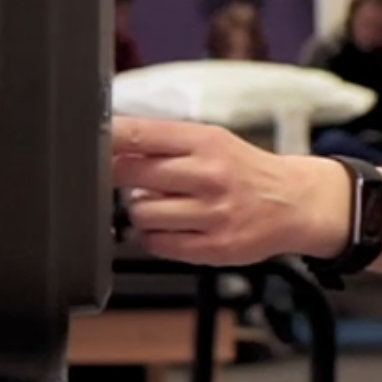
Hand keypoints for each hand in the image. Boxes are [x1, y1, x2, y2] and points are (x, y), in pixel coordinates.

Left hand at [111, 116, 349, 265]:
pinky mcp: (214, 247)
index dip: (107, 138)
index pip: (141, 134)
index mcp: (206, 141)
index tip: (88, 140)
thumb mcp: (212, 141)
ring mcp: (212, 214)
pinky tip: (173, 226)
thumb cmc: (244, 170)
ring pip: (141, 214)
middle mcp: (210, 175)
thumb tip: (110, 144)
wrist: (294, 202)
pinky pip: (159, 244)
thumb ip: (165, 142)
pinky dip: (156, 237)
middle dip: (118, 176)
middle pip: (132, 173)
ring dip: (141, 210)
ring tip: (163, 204)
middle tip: (129, 177)